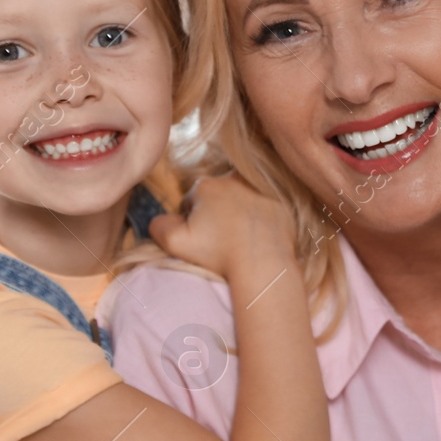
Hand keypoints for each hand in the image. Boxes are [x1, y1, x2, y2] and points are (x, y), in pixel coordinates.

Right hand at [148, 173, 296, 282]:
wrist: (264, 263)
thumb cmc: (219, 253)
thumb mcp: (175, 243)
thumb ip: (158, 226)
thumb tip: (159, 219)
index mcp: (206, 184)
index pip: (191, 202)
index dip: (192, 223)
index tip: (201, 240)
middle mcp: (234, 178)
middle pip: (216, 198)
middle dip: (214, 215)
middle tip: (220, 241)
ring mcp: (261, 187)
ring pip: (240, 200)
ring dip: (237, 213)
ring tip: (239, 240)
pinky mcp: (282, 201)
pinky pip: (264, 207)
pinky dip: (260, 218)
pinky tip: (258, 238)